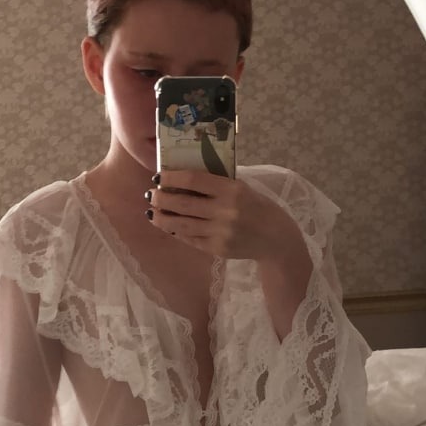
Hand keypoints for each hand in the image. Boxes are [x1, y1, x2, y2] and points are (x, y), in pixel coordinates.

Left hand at [147, 169, 300, 262]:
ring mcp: (220, 232)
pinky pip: (190, 239)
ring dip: (162, 218)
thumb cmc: (257, 207)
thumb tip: (182, 178)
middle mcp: (225, 211)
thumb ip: (217, 184)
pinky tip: (168, 225)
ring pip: (182, 224)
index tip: (158, 176)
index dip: (172, 178)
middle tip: (150, 195)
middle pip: (183, 203)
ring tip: (152, 212)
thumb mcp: (242, 188)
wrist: (275, 239)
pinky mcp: (217, 249)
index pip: (194, 180)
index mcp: (232, 189)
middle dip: (162, 199)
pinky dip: (176, 231)